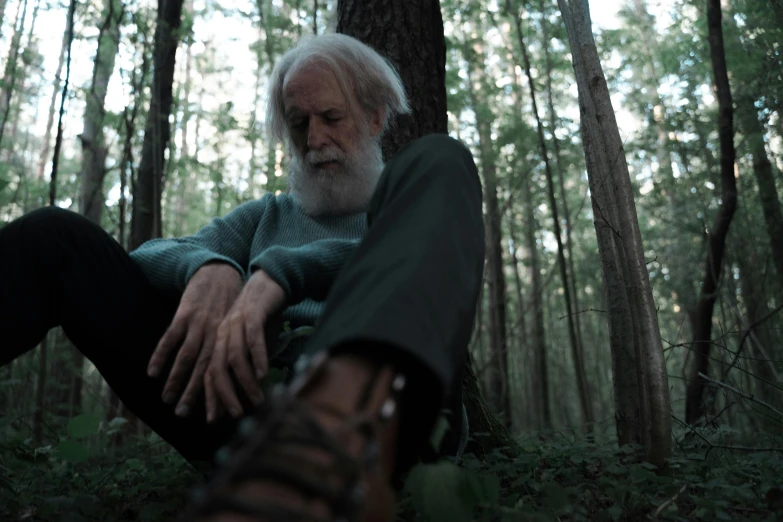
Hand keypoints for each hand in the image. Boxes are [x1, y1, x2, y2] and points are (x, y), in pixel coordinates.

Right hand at [147, 263, 243, 416]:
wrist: (221, 272)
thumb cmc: (232, 304)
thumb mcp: (241, 327)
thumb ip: (238, 349)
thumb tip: (241, 378)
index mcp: (230, 340)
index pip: (223, 372)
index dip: (217, 394)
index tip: (212, 417)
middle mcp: (216, 335)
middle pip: (204, 369)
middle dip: (193, 394)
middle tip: (183, 415)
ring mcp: (199, 325)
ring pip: (187, 357)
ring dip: (176, 380)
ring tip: (166, 400)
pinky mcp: (184, 314)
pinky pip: (170, 338)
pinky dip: (160, 355)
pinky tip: (151, 373)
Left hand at [205, 269, 285, 422]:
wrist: (270, 282)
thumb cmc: (262, 317)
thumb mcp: (252, 343)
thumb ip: (249, 364)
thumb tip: (248, 392)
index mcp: (219, 342)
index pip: (210, 374)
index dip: (211, 397)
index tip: (214, 420)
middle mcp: (223, 334)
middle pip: (217, 369)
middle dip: (224, 394)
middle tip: (235, 414)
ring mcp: (237, 324)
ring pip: (235, 357)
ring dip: (244, 381)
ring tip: (256, 398)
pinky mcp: (253, 314)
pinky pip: (253, 338)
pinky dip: (257, 357)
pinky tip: (263, 373)